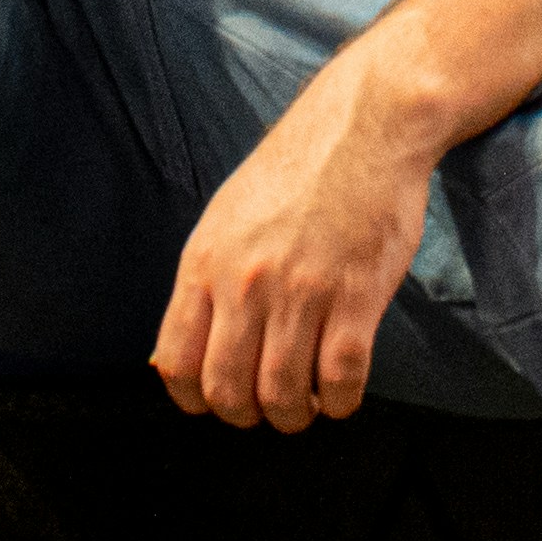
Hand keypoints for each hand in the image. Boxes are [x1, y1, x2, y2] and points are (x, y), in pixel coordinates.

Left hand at [153, 62, 437, 428]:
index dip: (195, 399)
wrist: (366, 124)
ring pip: (283, 395)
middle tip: (267, 407)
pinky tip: (341, 392)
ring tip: (306, 403)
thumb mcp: (226, 217)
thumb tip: (175, 357)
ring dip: (294, 416)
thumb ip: (203, 282)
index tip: (218, 400)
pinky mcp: (356, 295)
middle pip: (227, 391)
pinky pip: (340, 380)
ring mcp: (302, 291)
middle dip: (246, 415)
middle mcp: (246, 282)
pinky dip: (339, 403)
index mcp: (206, 262)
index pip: (176, 363)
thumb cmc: (297, 170)